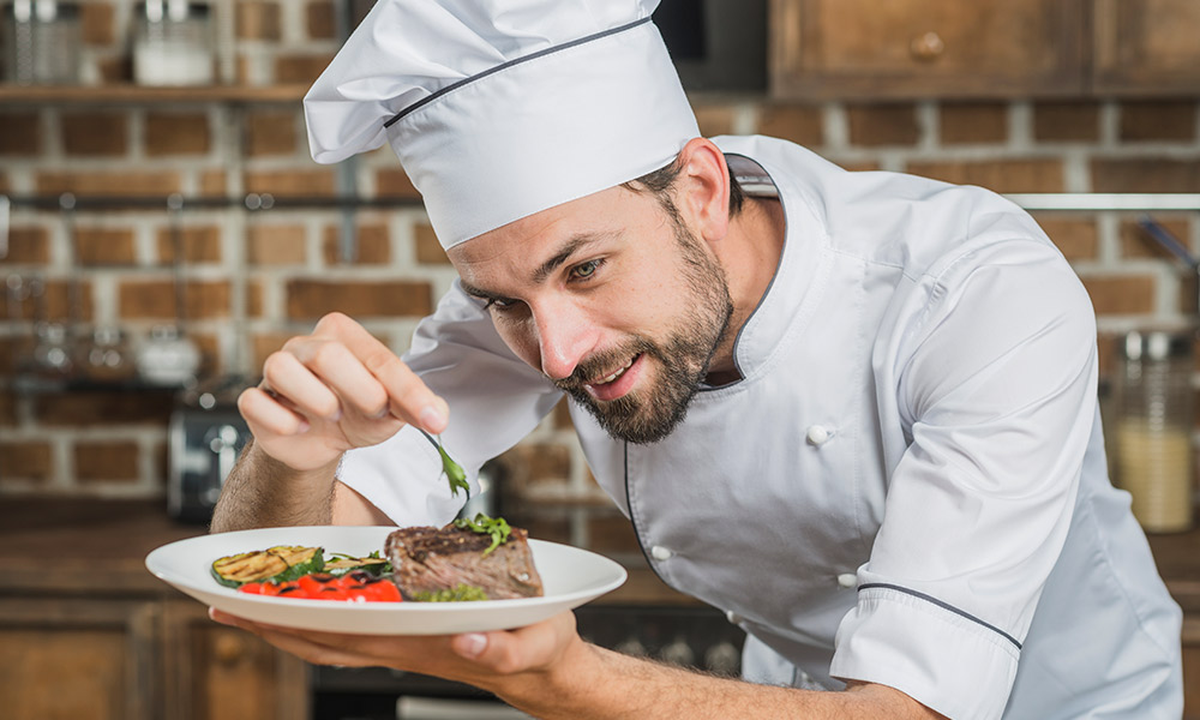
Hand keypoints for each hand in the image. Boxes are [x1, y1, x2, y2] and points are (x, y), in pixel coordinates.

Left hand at [208, 608, 580, 696]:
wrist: (544, 668)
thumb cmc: (540, 649)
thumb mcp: (534, 645)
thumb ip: (506, 648)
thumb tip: (466, 642)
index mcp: (416, 643)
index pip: (339, 633)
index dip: (290, 621)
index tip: (245, 606)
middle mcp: (397, 645)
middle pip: (318, 638)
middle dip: (267, 622)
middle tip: (214, 601)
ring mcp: (397, 642)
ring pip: (326, 637)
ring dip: (281, 623)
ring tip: (240, 602)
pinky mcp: (405, 635)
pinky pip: (347, 630)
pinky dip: (313, 619)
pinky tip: (300, 603)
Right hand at [237, 312, 448, 472]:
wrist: (319, 442)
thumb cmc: (357, 413)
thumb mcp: (393, 410)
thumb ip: (418, 407)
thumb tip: (439, 415)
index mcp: (344, 335)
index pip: (378, 358)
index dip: (407, 391)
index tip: (432, 420)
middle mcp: (306, 345)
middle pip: (326, 355)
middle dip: (359, 390)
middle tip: (374, 410)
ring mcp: (275, 369)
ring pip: (280, 368)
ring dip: (315, 401)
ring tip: (333, 415)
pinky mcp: (255, 399)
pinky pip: (254, 401)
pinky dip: (282, 421)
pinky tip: (300, 428)